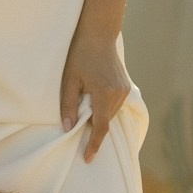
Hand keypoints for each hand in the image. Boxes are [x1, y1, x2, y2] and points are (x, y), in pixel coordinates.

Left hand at [60, 22, 131, 162]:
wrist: (98, 34)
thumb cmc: (80, 54)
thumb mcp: (69, 80)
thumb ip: (68, 105)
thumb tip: (67, 128)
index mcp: (105, 93)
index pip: (101, 127)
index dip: (94, 144)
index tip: (88, 158)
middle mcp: (118, 94)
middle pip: (105, 121)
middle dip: (93, 128)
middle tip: (77, 127)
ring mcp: (124, 90)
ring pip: (110, 114)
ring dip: (98, 117)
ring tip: (84, 107)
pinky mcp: (125, 86)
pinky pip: (114, 105)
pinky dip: (104, 108)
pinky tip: (93, 99)